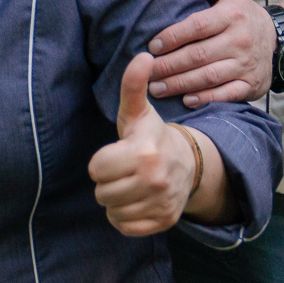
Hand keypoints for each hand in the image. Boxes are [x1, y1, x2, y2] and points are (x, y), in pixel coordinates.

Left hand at [88, 53, 196, 236]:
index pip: (96, 168)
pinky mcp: (163, 222)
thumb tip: (143, 55)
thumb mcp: (139, 112)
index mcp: (144, 152)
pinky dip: (125, 217)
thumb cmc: (152, 136)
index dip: (102, 161)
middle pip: (101, 192)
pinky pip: (124, 227)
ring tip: (131, 183)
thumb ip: (133, 85)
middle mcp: (155, 180)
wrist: (187, 164)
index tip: (117, 154)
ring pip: (111, 211)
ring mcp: (161, 203)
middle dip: (108, 181)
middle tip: (124, 170)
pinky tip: (136, 200)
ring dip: (116, 200)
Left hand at [146, 0, 272, 105]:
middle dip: (169, 65)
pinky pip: (226, 95)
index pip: (197, 26)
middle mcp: (240, 41)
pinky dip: (206, 99)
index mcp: (232, 16)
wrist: (276, 38)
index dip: (173, 37)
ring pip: (208, 77)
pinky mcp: (251, 84)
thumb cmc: (243, 15)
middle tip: (148, 72)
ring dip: (180, 84)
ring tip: (157, 88)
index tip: (152, 46)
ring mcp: (246, 65)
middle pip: (198, 55)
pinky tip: (186, 101)